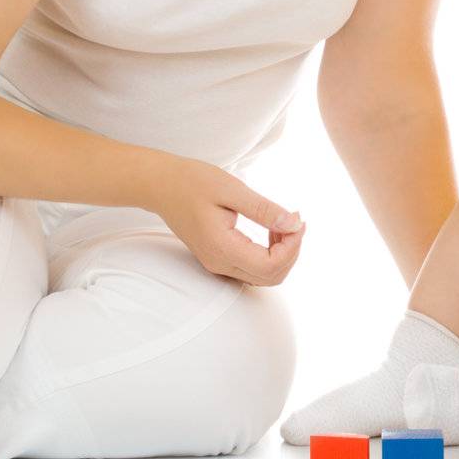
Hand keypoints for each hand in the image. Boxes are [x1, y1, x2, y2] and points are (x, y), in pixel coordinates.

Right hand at [153, 159, 305, 286]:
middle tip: (294, 220)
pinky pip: (252, 268)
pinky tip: (271, 230)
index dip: (293, 246)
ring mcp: (217, 264)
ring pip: (263, 276)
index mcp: (222, 248)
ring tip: (284, 222)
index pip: (271, 266)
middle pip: (271, 277)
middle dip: (291, 251)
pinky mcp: (218, 258)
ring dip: (282, 253)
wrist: (161, 186)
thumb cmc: (193, 181)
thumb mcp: (232, 189)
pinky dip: (270, 254)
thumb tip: (294, 225)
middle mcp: (219, 263)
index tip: (297, 219)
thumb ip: (263, 210)